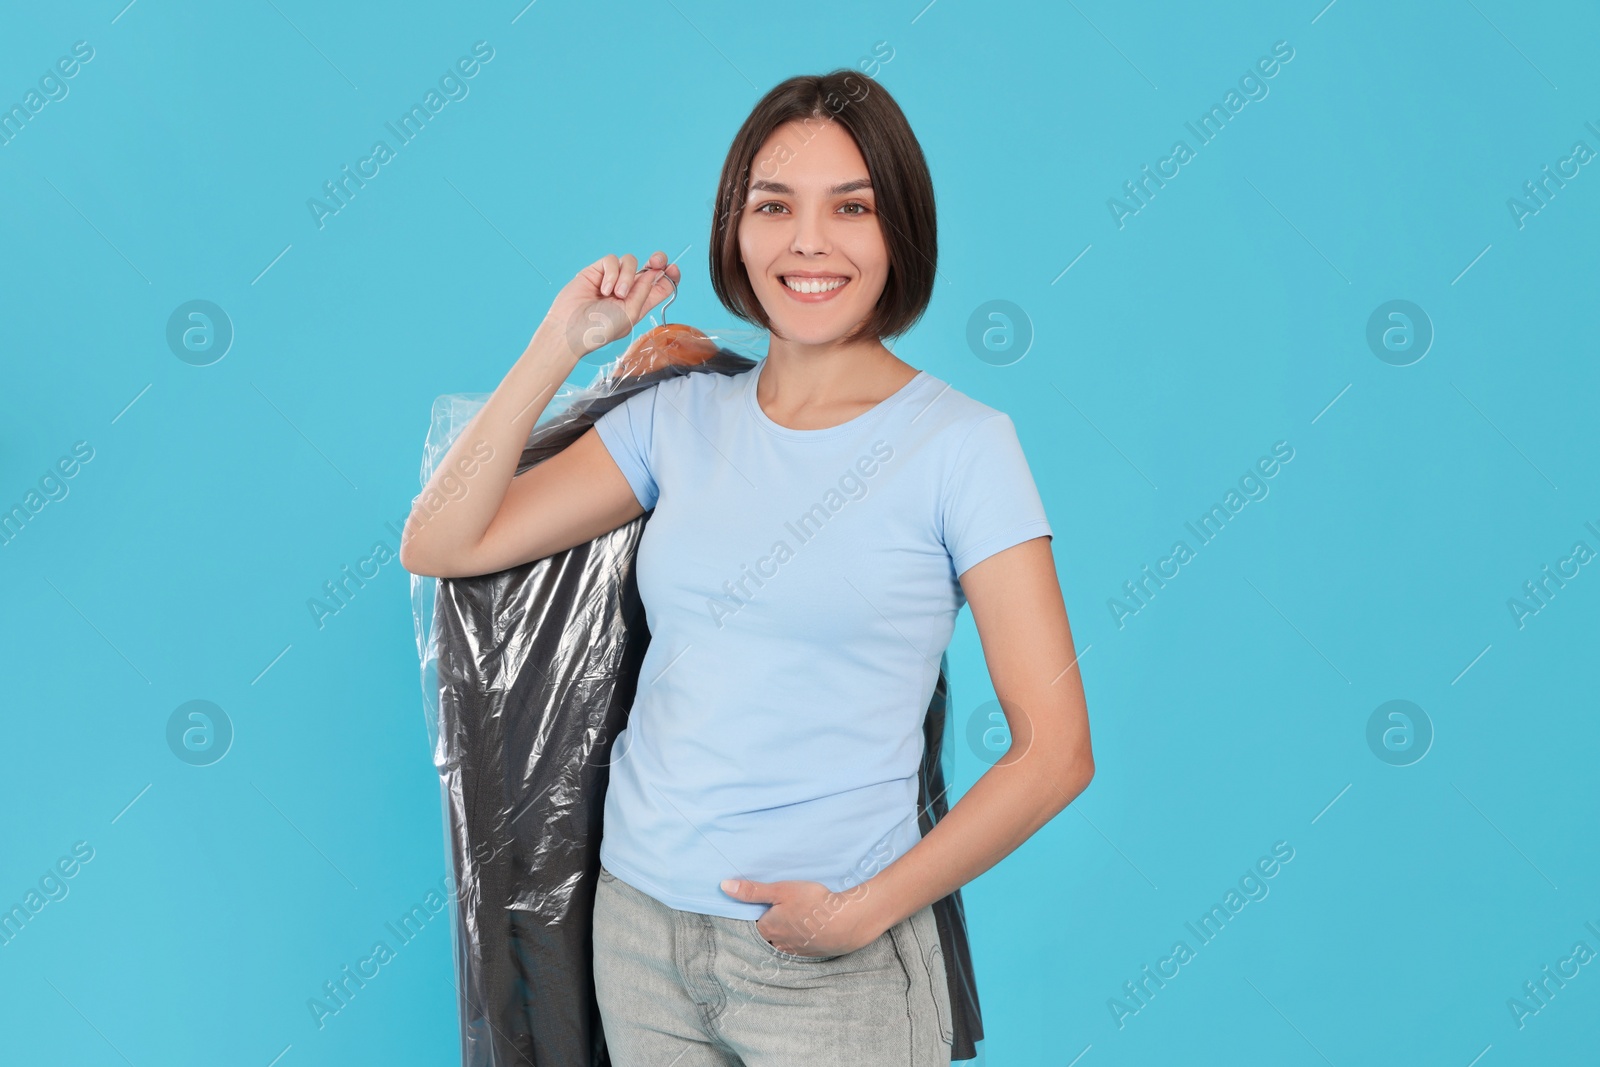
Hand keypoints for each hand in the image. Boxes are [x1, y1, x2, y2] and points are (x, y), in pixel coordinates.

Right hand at [538, 251, 681, 360]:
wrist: (571, 329)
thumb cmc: (600, 329)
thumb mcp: (630, 314)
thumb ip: (644, 293)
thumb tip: (654, 273)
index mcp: (639, 303)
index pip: (659, 285)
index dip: (669, 275)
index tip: (674, 269)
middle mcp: (627, 290)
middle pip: (648, 267)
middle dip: (656, 261)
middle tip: (657, 261)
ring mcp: (612, 279)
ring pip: (629, 262)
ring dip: (627, 276)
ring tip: (616, 294)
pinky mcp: (596, 271)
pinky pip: (611, 261)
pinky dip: (611, 273)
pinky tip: (604, 288)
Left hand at [720, 877, 884, 957]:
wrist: (846, 922)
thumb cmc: (812, 903)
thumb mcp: (780, 890)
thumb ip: (752, 890)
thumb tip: (724, 887)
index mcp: (768, 929)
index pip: (754, 924)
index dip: (759, 914)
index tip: (765, 905)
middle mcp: (779, 944)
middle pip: (768, 936)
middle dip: (772, 926)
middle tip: (782, 911)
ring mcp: (797, 951)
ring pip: (784, 943)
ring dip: (787, 933)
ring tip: (795, 919)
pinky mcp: (813, 953)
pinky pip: (801, 947)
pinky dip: (802, 939)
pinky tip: (809, 929)